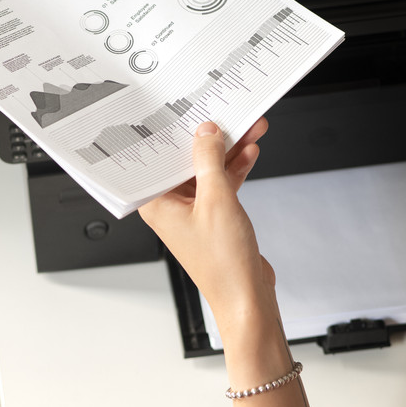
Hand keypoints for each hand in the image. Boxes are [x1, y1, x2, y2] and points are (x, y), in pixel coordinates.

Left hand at [139, 119, 279, 339]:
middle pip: (187, 160)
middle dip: (211, 137)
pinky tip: (249, 151)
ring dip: (229, 150)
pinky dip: (235, 169)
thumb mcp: (217, 199)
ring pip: (208, 170)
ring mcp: (192, 212)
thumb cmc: (223, 264)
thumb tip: (206, 132)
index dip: (175, 131)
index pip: (160, 156)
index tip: (189, 109)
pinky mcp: (213, 217)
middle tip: (227, 113)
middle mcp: (169, 206)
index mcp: (155, 203)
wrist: (247, 297)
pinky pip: (221, 184)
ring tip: (250, 127)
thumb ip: (209, 159)